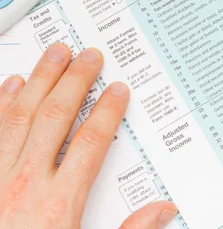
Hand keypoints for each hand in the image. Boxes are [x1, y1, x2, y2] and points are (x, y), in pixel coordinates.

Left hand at [0, 44, 177, 227]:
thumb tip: (163, 210)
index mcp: (58, 205)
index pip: (91, 143)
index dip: (107, 111)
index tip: (118, 88)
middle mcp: (24, 185)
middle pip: (56, 118)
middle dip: (75, 81)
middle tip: (89, 54)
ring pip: (20, 117)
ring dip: (40, 80)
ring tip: (56, 53)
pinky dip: (0, 105)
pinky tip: (9, 85)